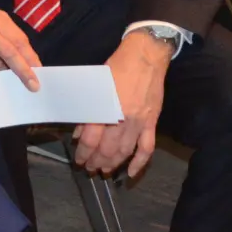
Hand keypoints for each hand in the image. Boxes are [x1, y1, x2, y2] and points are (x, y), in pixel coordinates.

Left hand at [74, 32, 170, 176]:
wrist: (145, 57)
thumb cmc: (116, 67)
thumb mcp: (94, 85)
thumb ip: (87, 111)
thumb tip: (79, 134)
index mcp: (104, 108)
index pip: (91, 140)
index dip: (83, 153)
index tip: (78, 160)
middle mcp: (122, 119)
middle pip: (107, 149)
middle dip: (96, 162)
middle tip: (89, 170)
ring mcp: (139, 123)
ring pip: (125, 152)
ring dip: (113, 164)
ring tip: (104, 172)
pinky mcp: (152, 123)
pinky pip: (147, 148)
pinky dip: (139, 163)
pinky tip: (130, 174)